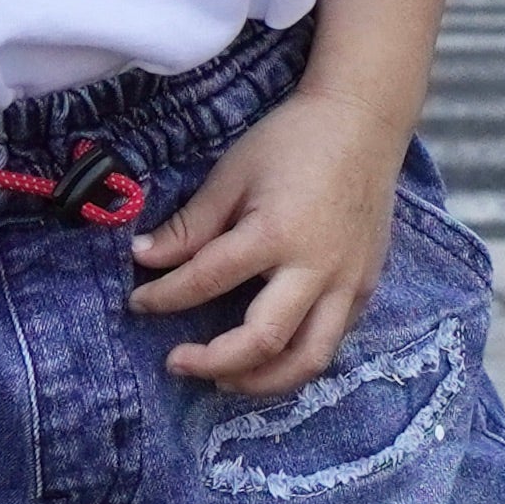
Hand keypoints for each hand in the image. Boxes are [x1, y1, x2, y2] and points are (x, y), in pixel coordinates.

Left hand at [127, 86, 407, 393]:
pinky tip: (268, 357)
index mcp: (276, 233)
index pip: (206, 281)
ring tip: (225, 379)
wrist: (365, 122)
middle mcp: (317, 267)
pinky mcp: (366, 286)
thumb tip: (143, 257)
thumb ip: (190, 225)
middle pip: (263, 342)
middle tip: (177, 362)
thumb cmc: (293, 141)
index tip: (138, 301)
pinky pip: (332, 341)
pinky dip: (296, 359)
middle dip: (213, 362)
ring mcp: (348, 282)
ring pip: (308, 360)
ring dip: (262, 381)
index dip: (164, 297)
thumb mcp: (232, 174)